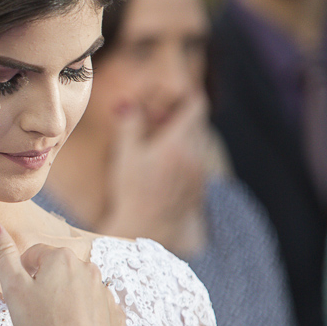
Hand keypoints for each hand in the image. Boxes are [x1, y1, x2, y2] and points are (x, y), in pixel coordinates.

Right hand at [0, 213, 124, 325]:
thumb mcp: (12, 288)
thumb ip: (0, 252)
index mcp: (63, 258)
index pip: (34, 255)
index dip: (22, 275)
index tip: (20, 298)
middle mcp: (90, 270)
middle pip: (58, 271)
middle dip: (46, 286)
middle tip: (35, 313)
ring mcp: (107, 295)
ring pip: (79, 291)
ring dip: (66, 302)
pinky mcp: (118, 320)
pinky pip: (97, 312)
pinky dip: (86, 320)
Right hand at [100, 94, 207, 255]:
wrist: (147, 228)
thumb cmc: (132, 190)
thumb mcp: (125, 154)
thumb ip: (130, 125)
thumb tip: (128, 103)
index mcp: (178, 142)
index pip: (197, 106)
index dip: (185, 97)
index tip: (169, 98)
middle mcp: (196, 155)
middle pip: (198, 122)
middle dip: (180, 116)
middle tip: (156, 120)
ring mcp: (200, 171)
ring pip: (199, 141)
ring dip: (184, 136)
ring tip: (158, 143)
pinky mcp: (199, 185)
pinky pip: (198, 159)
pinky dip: (186, 153)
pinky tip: (164, 164)